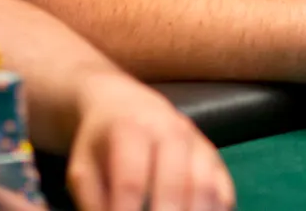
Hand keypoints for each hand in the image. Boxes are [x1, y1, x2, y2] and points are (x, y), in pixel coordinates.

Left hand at [66, 72, 234, 210]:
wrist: (124, 104)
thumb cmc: (101, 144)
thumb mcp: (83, 168)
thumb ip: (92, 203)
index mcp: (131, 129)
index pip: (131, 180)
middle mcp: (170, 130)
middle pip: (174, 182)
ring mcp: (196, 142)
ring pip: (205, 185)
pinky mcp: (213, 156)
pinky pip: (223, 188)